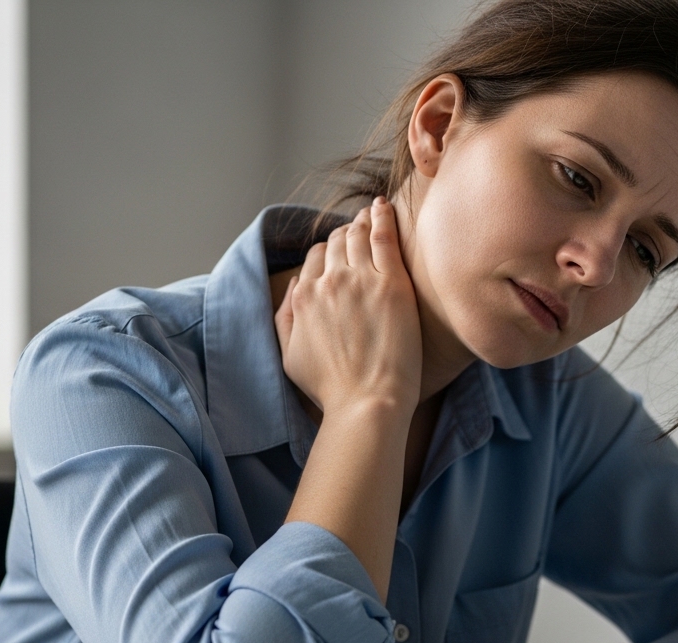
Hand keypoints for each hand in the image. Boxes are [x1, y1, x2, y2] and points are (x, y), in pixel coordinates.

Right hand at [275, 198, 420, 416]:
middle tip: (358, 232)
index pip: (314, 258)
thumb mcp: (289, 356)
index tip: (339, 254)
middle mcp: (328, 281)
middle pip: (335, 243)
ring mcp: (361, 279)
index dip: (326, 253)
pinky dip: (382, 216)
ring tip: (372, 213)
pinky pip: (384, 236)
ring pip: (357, 235)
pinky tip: (384, 206)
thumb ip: (285, 318)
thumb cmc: (331, 388)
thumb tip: (295, 286)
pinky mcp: (392, 283)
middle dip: (345, 235)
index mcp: (304, 297)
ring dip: (362, 221)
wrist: (368, 401)